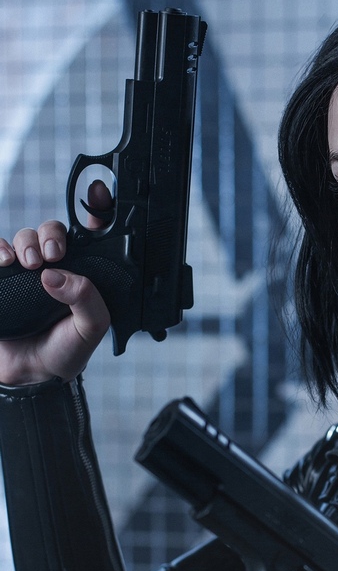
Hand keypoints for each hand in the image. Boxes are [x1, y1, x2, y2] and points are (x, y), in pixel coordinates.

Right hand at [0, 180, 111, 384]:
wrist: (29, 376)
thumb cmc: (64, 352)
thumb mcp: (89, 329)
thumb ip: (87, 301)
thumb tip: (56, 275)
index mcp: (82, 274)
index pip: (91, 235)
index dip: (96, 211)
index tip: (96, 194)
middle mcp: (54, 268)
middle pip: (52, 231)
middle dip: (52, 234)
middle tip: (54, 254)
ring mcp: (25, 273)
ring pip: (24, 237)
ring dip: (26, 242)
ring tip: (28, 264)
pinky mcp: (1, 280)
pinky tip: (3, 259)